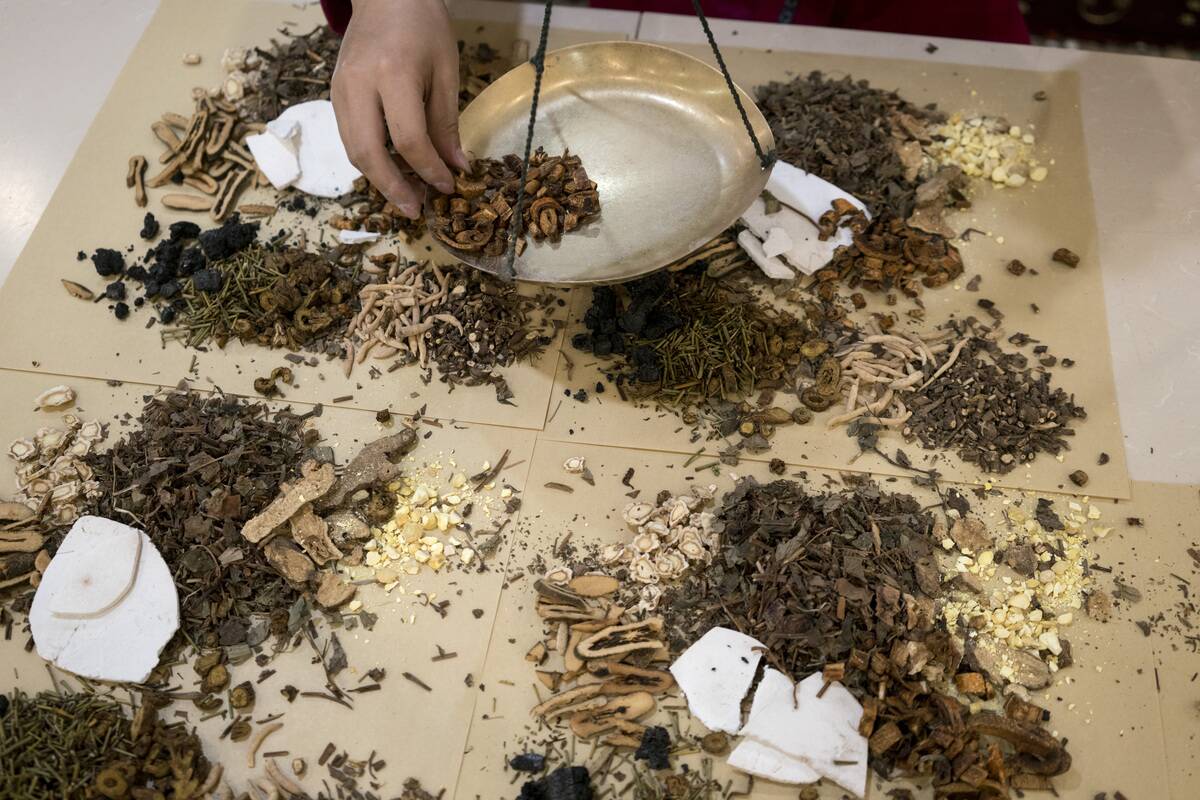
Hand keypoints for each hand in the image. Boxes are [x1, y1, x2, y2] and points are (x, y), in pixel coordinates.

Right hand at [331, 0, 468, 217]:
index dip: (429, 171)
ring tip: (405, 196)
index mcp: (393, 74)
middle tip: (415, 210)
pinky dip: (369, 160)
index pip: (409, 140)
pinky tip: (391, 171)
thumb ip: (446, 123)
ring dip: (378, 179)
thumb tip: (454, 167)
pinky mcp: (335, 93)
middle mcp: (359, 85)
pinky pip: (349, 137)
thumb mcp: (445, 72)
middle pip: (369, 153)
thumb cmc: (423, 26)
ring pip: (353, 150)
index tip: (448, 187)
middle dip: (393, 189)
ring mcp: (340, 89)